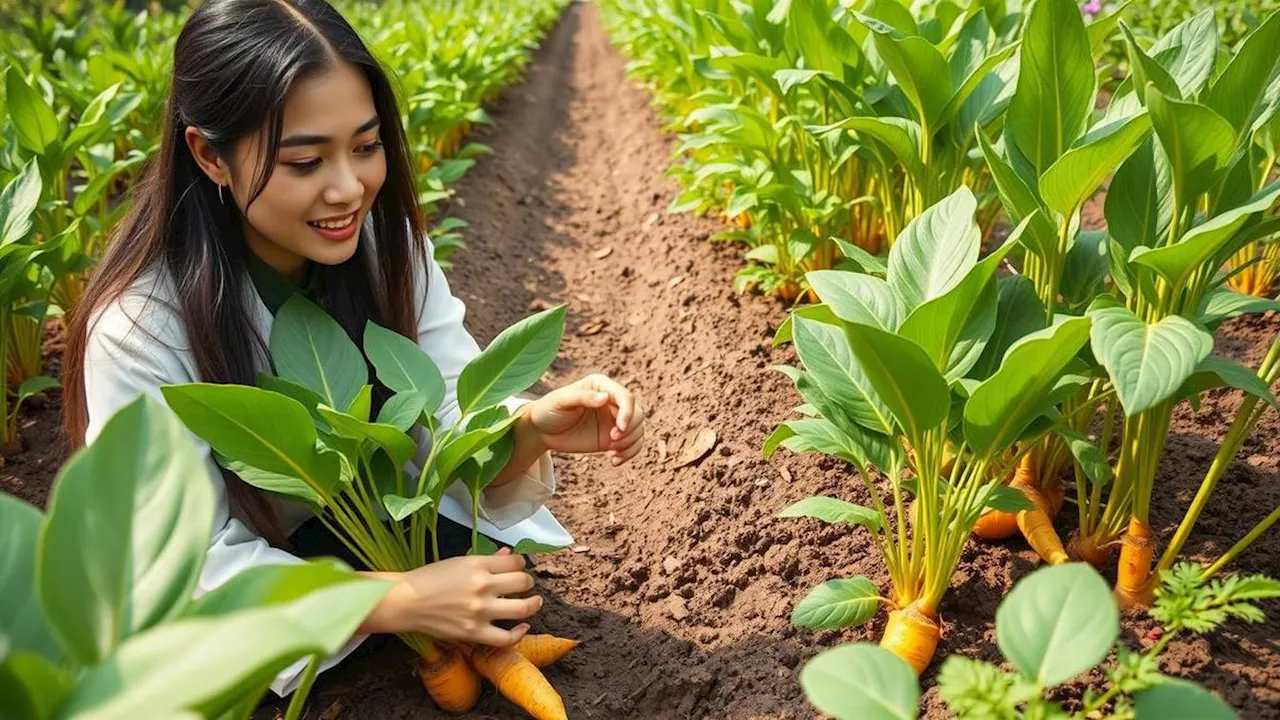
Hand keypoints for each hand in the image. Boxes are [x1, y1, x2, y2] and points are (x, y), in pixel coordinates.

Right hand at [359, 548, 539, 645]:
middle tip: (525, 584)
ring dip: (534, 604)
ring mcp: (479, 611)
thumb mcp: (459, 562)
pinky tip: (523, 627)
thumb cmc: (429, 579)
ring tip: (535, 602)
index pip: (515, 562)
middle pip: (522, 582)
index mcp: (477, 564)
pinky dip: (520, 633)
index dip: (520, 564)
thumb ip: (487, 559)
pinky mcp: (473, 633)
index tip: (518, 568)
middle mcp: (482, 586)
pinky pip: (506, 638)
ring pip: (522, 608)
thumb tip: (509, 554)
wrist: (405, 602)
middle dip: (527, 582)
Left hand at [524, 373, 645, 465]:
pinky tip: (614, 460)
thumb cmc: (549, 410)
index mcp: (602, 386)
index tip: (619, 429)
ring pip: (638, 429)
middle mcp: (612, 401)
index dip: (628, 413)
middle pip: (637, 413)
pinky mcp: (613, 437)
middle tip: (611, 442)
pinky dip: (629, 453)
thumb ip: (582, 397)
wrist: (542, 431)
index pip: (626, 397)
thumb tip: (605, 398)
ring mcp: (614, 419)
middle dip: (629, 430)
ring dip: (630, 443)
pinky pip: (633, 444)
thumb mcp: (561, 401)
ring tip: (612, 453)